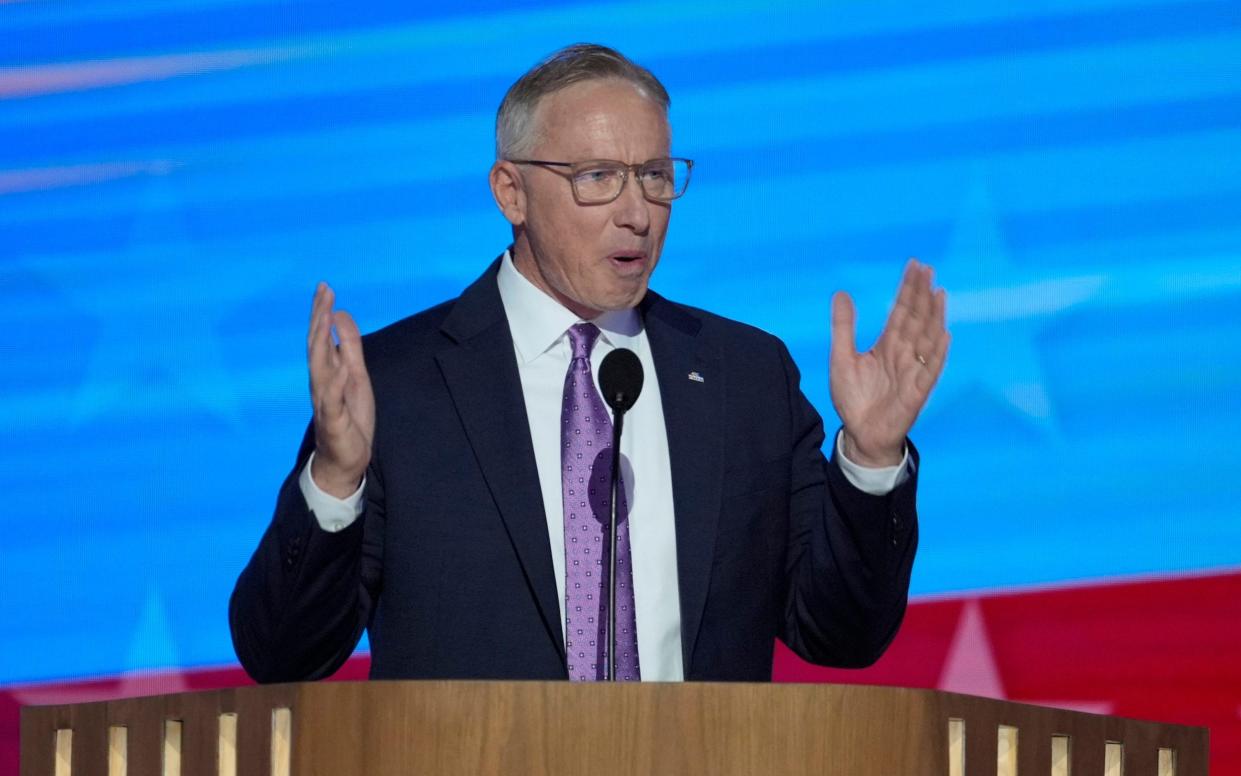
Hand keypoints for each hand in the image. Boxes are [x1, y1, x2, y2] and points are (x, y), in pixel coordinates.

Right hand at [307, 282, 374, 497]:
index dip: (322, 311)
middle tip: (324, 292)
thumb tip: (340, 315)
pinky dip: (334, 383)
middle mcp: (320, 383)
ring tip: (326, 317)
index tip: (325, 287)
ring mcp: (325, 402)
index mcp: (326, 371)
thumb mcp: (356, 375)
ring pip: (319, 369)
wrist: (345, 460)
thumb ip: (349, 347)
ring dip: (321, 342)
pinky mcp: (333, 421)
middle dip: (319, 318)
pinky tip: (339, 367)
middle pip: (316, 345)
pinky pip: (332, 400)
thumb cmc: (349, 417)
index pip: (320, 336)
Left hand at [830, 259, 948, 466]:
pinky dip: (937, 355)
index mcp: (887, 345)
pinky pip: (930, 371)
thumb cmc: (854, 398)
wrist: (859, 434)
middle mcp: (904, 354)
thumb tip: (841, 293)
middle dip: (921, 295)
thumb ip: (843, 327)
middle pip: (916, 319)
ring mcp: (913, 372)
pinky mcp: (916, 392)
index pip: (901, 312)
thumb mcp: (841, 358)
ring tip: (938, 294)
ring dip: (934, 318)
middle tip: (927, 269)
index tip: (915, 265)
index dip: (908, 289)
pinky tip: (944, 337)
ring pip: (927, 340)